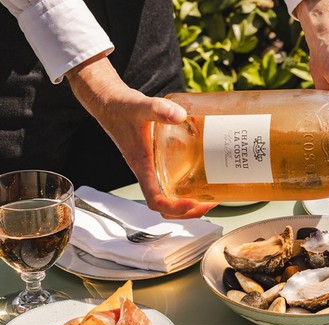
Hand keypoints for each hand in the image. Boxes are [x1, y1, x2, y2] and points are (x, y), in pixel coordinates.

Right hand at [65, 55, 215, 218]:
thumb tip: (180, 114)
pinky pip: (172, 183)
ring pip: (170, 197)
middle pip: (166, 206)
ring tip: (211, 196)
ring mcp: (152, 169)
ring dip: (191, 203)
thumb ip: (158, 108)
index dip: (175, 208)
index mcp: (142, 166)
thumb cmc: (120, 108)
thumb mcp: (139, 106)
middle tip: (211, 202)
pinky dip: (188, 187)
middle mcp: (147, 172)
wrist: (110, 103)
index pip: (156, 200)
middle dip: (189, 211)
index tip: (194, 203)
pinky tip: (204, 176)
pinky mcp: (157, 162)